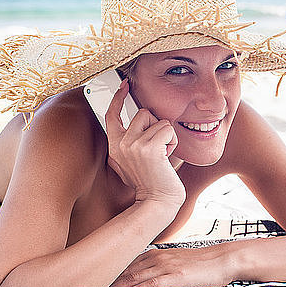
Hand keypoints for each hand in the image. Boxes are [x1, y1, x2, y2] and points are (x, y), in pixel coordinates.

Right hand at [106, 79, 184, 205]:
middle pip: (143, 113)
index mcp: (115, 146)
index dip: (118, 98)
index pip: (112, 115)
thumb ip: (132, 141)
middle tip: (158, 148)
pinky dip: (173, 141)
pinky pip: (167, 129)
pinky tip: (167, 156)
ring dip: (166, 135)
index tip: (125, 85)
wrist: (158, 201)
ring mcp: (133, 146)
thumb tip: (141, 119)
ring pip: (158, 120)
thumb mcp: (134, 159)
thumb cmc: (152, 181)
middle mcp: (121, 144)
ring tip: (162, 154)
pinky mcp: (148, 148)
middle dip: (156, 126)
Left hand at [109, 246, 233, 286]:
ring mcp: (164, 266)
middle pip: (124, 272)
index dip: (109, 274)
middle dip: (106, 282)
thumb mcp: (176, 261)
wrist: (223, 258)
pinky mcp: (174, 276)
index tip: (95, 281)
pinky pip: (150, 285)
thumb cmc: (202, 262)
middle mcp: (155, 258)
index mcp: (154, 254)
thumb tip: (144, 275)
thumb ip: (158, 266)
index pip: (125, 264)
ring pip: (133, 278)